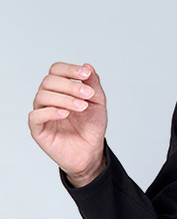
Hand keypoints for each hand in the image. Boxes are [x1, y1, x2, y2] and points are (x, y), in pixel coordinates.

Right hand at [28, 62, 107, 185]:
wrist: (91, 152)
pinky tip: (65, 114)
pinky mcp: (38, 129)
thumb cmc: (91, 127)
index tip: (85, 75)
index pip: (56, 70)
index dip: (69, 69)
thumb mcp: (98, 103)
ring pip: (42, 96)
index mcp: (60, 89)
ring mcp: (42, 113)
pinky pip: (35, 116)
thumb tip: (87, 66)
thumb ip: (93, 84)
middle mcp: (48, 98)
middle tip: (88, 95)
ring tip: (82, 107)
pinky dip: (50, 112)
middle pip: (49, 81)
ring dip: (64, 98)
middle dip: (70, 85)